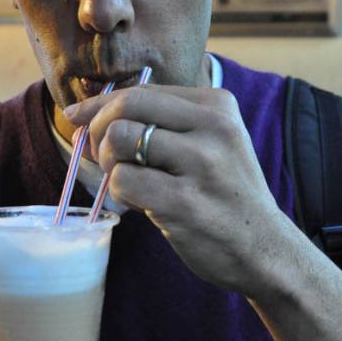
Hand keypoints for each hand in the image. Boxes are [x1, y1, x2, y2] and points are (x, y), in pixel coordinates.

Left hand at [65, 84, 294, 297]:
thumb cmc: (223, 195)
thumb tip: (87, 115)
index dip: (101, 104)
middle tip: (99, 155)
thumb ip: (161, 124)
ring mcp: (202, 164)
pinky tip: (136, 204)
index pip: (142, 91)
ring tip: (124, 181)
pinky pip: (123, 181)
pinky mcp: (185, 202)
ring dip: (108, 163)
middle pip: (127, 106)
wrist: (263, 249)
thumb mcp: (210, 144)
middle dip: (97, 128)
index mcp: (217, 105)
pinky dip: (117, 193)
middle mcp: (214, 127)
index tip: (78, 118)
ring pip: (120, 139)